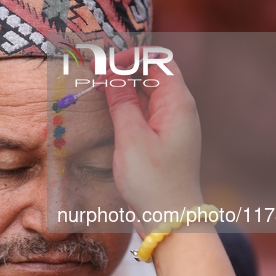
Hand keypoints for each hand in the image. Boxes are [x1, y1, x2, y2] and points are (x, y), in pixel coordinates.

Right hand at [94, 48, 203, 234]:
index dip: (133, 57)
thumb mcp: (132, 137)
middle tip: (96, 77)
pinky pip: (145, 111)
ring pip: (147, 93)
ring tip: (98, 90)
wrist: (170, 219)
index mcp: (178, 103)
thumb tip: (111, 72)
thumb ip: (122, 101)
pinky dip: (127, 106)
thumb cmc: (154, 182)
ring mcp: (171, 124)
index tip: (107, 64)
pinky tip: (109, 111)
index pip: (159, 60)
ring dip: (124, 88)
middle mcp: (178, 109)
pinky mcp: (162, 137)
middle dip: (125, 70)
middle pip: (152, 74)